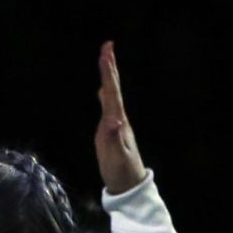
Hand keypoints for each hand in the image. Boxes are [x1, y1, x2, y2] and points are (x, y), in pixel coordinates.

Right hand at [94, 41, 148, 194]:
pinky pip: (108, 105)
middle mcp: (119, 119)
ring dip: (108, 77)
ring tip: (105, 60)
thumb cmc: (120, 173)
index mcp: (118, 122)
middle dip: (110, 67)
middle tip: (107, 46)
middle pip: (114, 89)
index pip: (112, 93)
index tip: (106, 53)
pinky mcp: (112, 130)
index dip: (108, 73)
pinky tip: (102, 91)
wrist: (130, 186)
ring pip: (112, 95)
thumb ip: (113, 140)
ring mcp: (116, 124)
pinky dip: (105, 94)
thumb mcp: (115, 159)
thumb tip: (113, 120)